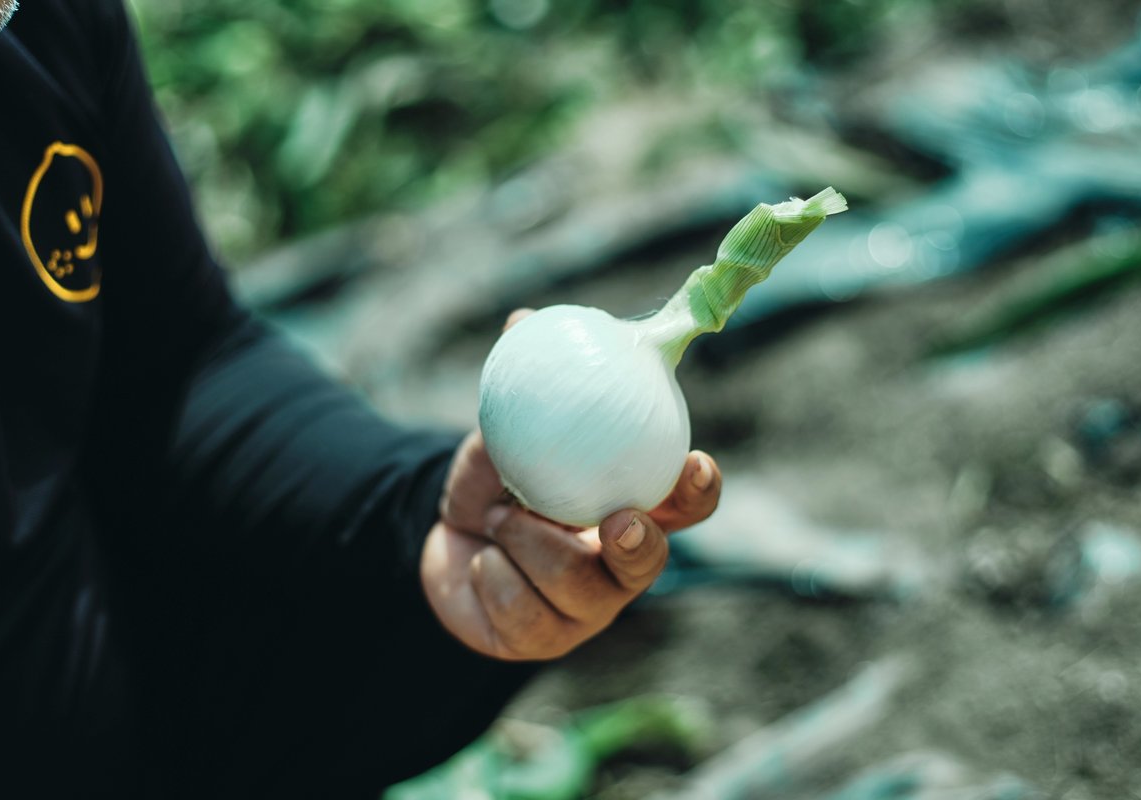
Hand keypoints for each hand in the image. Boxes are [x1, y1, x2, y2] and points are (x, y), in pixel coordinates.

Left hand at [420, 310, 721, 660]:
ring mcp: (585, 608)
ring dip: (528, 542)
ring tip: (496, 518)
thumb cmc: (495, 478)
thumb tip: (523, 321)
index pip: (685, 504)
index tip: (695, 464)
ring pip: (577, 585)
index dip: (699, 490)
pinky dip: (491, 574)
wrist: (441, 537)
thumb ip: (525, 390)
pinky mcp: (543, 640)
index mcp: (630, 506)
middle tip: (614, 520)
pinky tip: (481, 561)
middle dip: (637, 544)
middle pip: (650, 563)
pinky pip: (524, 612)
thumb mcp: (505, 432)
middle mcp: (618, 562)